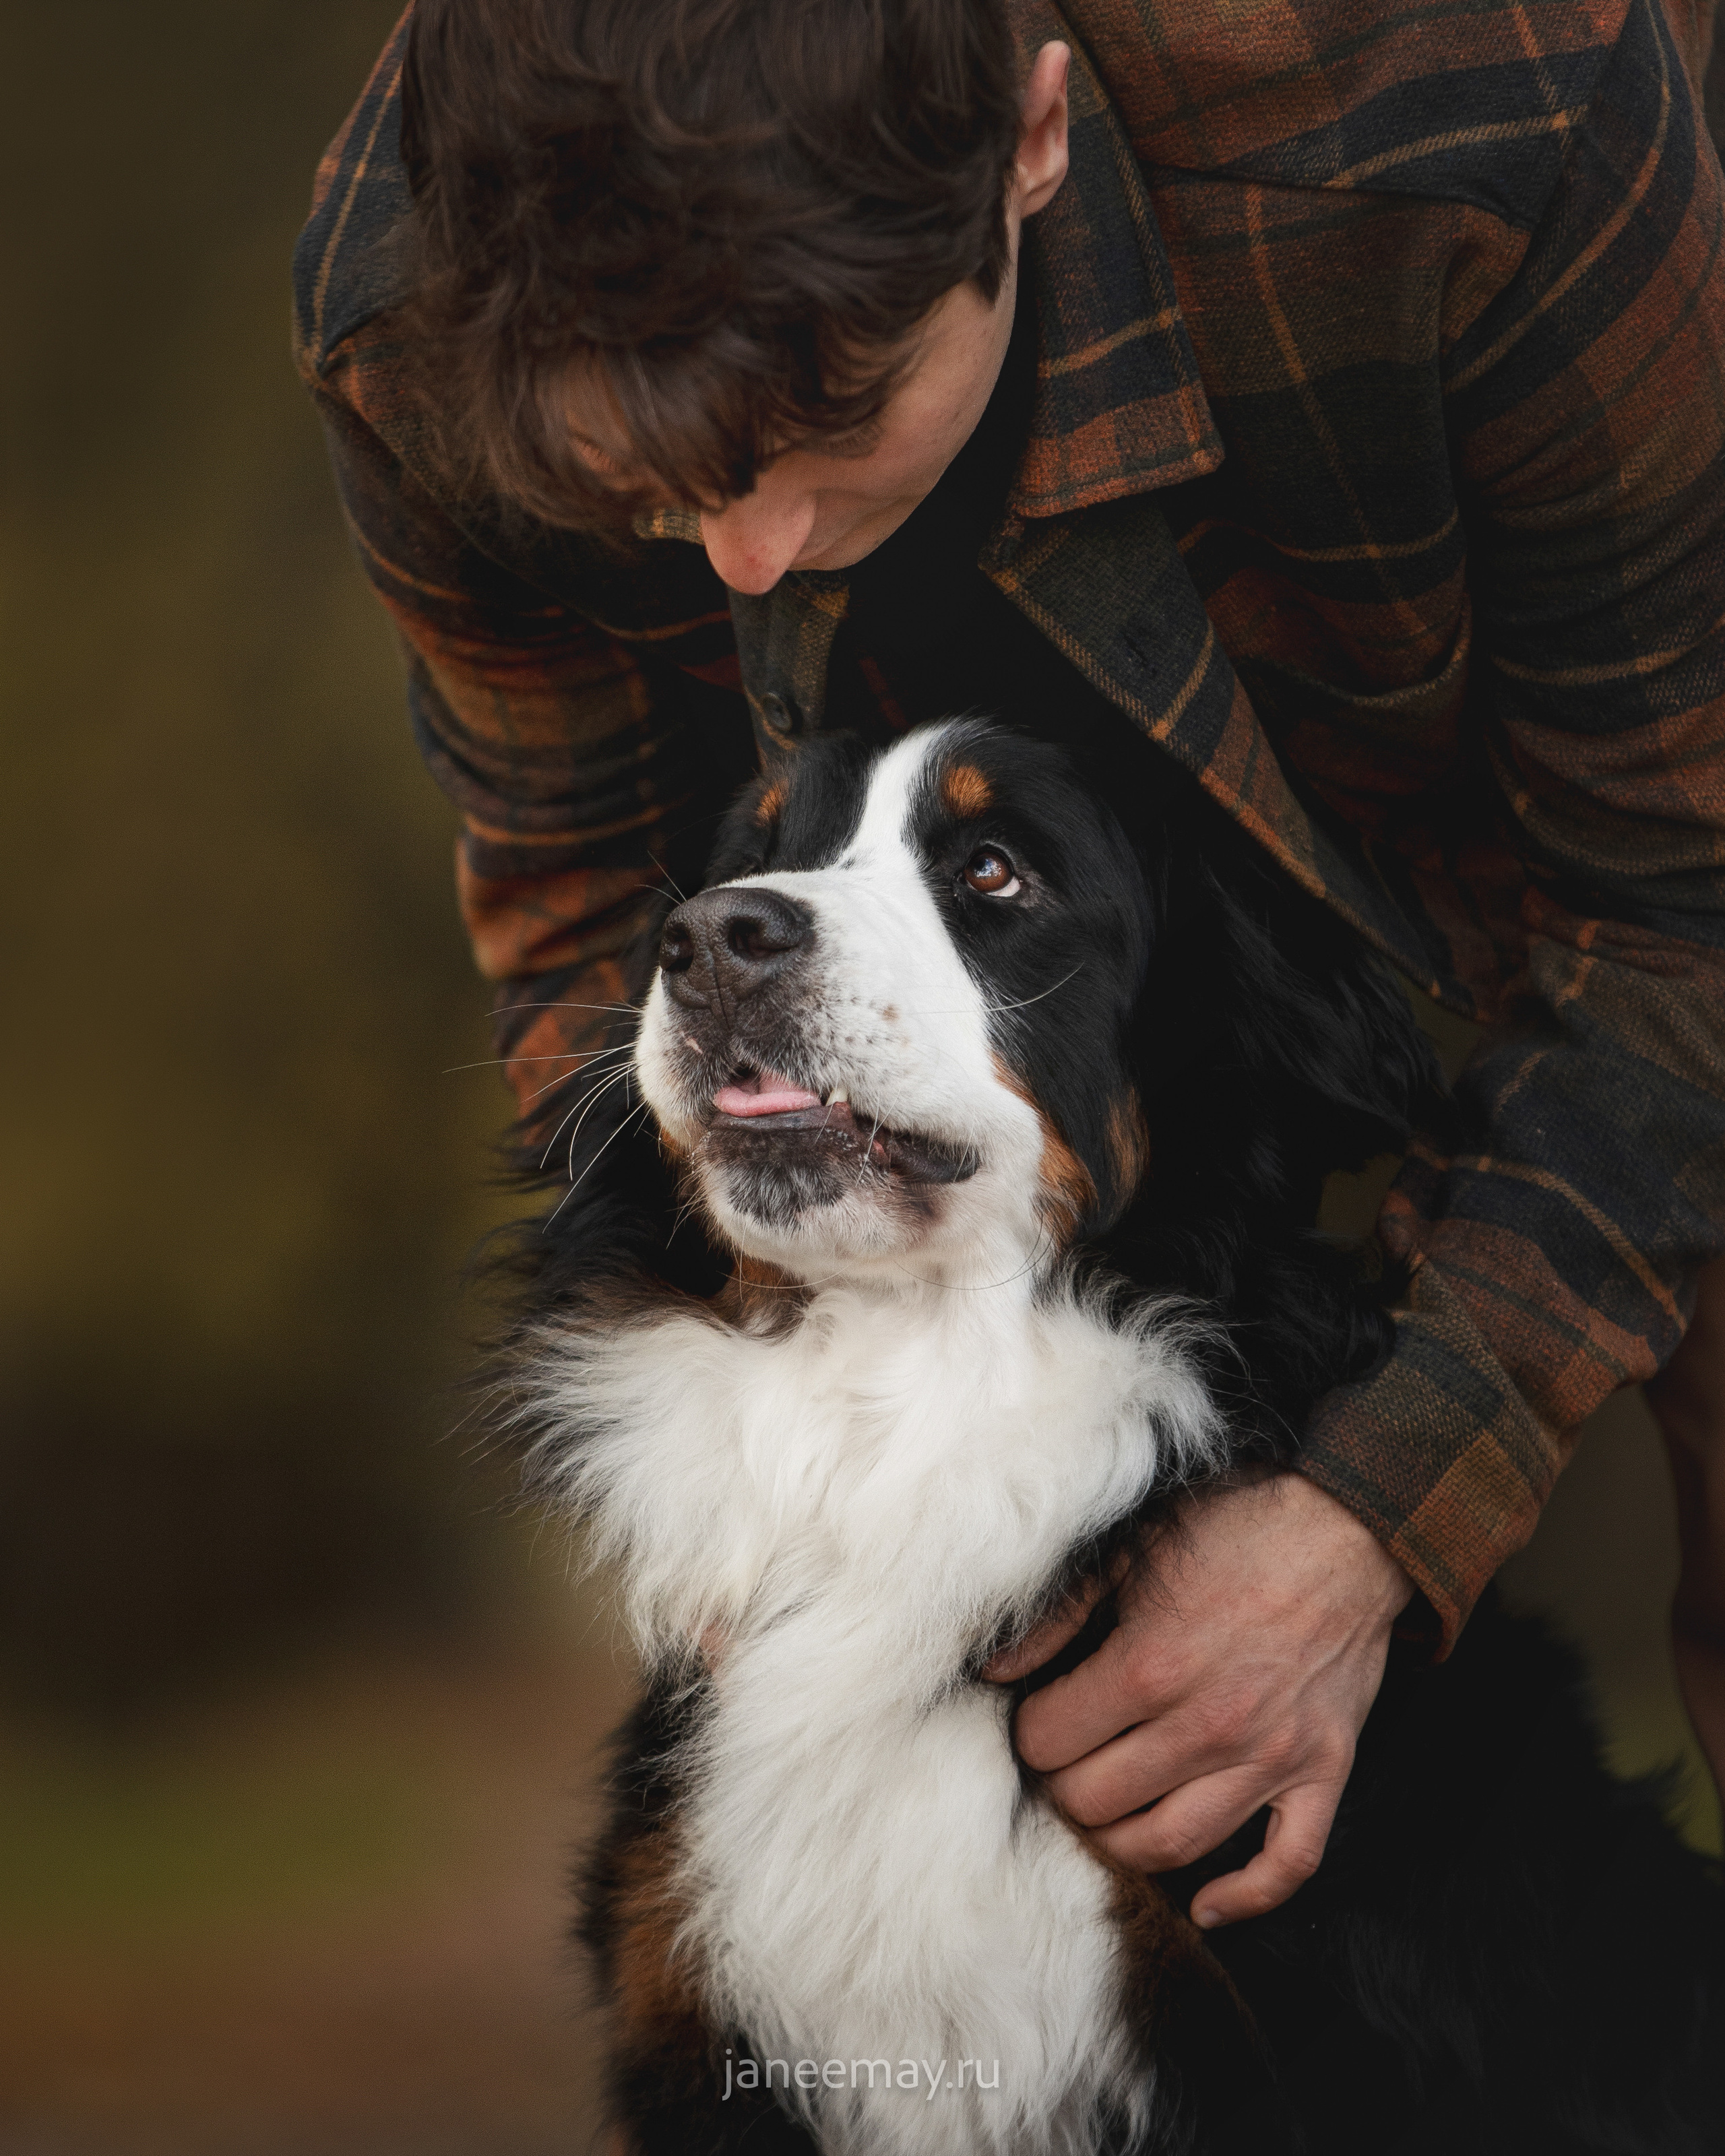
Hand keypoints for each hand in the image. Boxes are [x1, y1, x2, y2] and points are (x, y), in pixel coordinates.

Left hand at [985, 1473, 1410, 1927]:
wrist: (1347, 1527)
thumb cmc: (1234, 1529)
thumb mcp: (1129, 1551)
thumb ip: (1056, 1617)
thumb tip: (991, 1671)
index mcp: (1149, 1666)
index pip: (1050, 1743)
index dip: (1030, 1733)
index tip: (1037, 1719)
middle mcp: (1207, 1724)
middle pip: (1098, 1803)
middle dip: (1063, 1789)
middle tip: (1064, 1766)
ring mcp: (1270, 1756)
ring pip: (1174, 1844)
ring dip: (1124, 1844)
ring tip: (1109, 1816)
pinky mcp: (1322, 1772)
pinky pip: (1288, 1863)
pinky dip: (1246, 1897)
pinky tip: (1206, 1903)